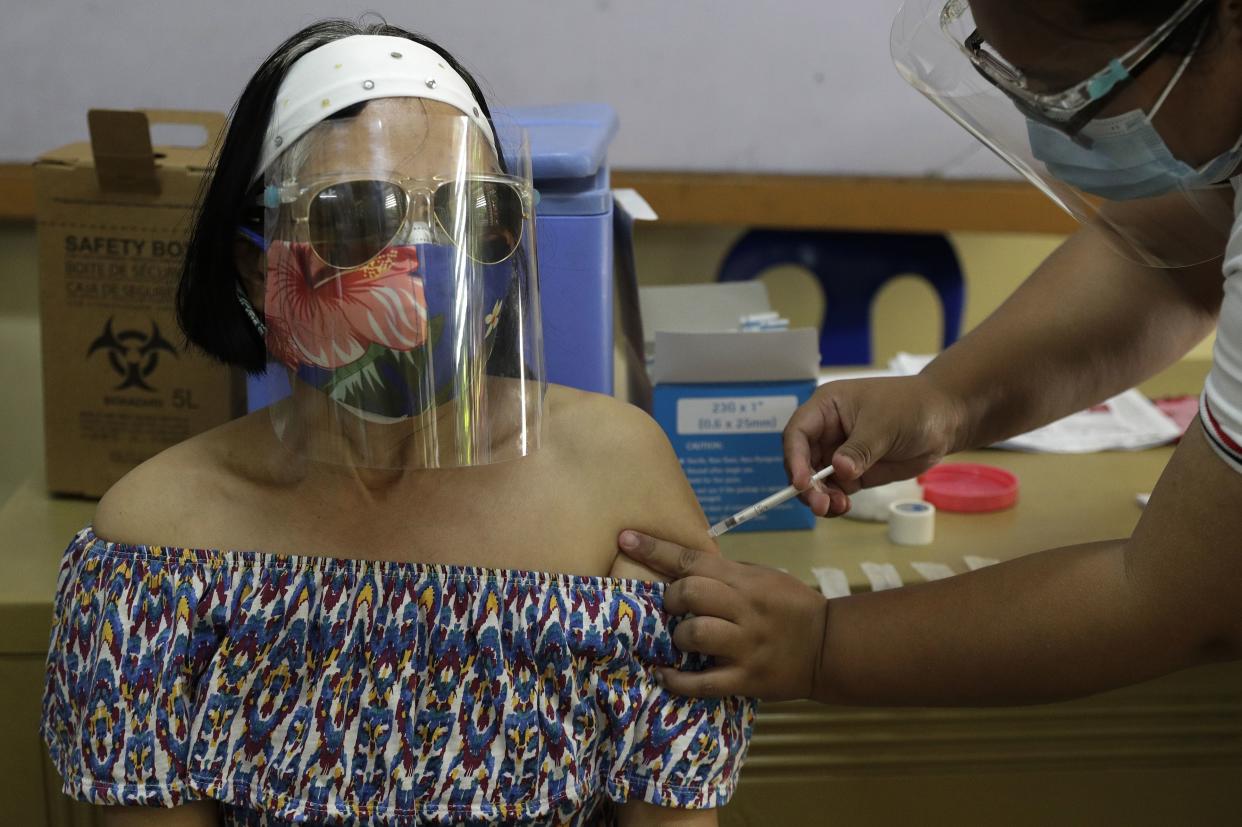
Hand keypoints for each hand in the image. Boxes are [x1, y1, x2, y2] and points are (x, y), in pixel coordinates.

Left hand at [619, 530, 827, 700]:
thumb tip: (679, 569)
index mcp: (745, 581)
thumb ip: (724, 574)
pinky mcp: (745, 680)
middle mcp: (744, 611)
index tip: (625, 539)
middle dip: (671, 598)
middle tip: (674, 606)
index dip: (654, 550)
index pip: (692, 560)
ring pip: (693, 634)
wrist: (828, 646)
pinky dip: (676, 680)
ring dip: (677, 636)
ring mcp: (744, 647)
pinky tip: (664, 674)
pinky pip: (701, 682)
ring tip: (680, 639)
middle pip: (690, 594)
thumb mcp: (762, 577)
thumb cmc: (790, 606)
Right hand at [784, 375, 965, 516]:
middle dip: (807, 485)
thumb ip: (860, 449)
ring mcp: (839, 453)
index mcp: (826, 408)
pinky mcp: (854, 472)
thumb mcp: (884, 424)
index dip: (794, 458)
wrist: (945, 419)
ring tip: (837, 508)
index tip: (801, 483)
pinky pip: (835, 490)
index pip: (798, 433)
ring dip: (820, 497)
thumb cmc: (912, 407)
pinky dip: (834, 501)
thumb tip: (840, 471)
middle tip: (819, 505)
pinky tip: (843, 507)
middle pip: (802, 461)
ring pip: (816, 480)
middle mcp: (826, 431)